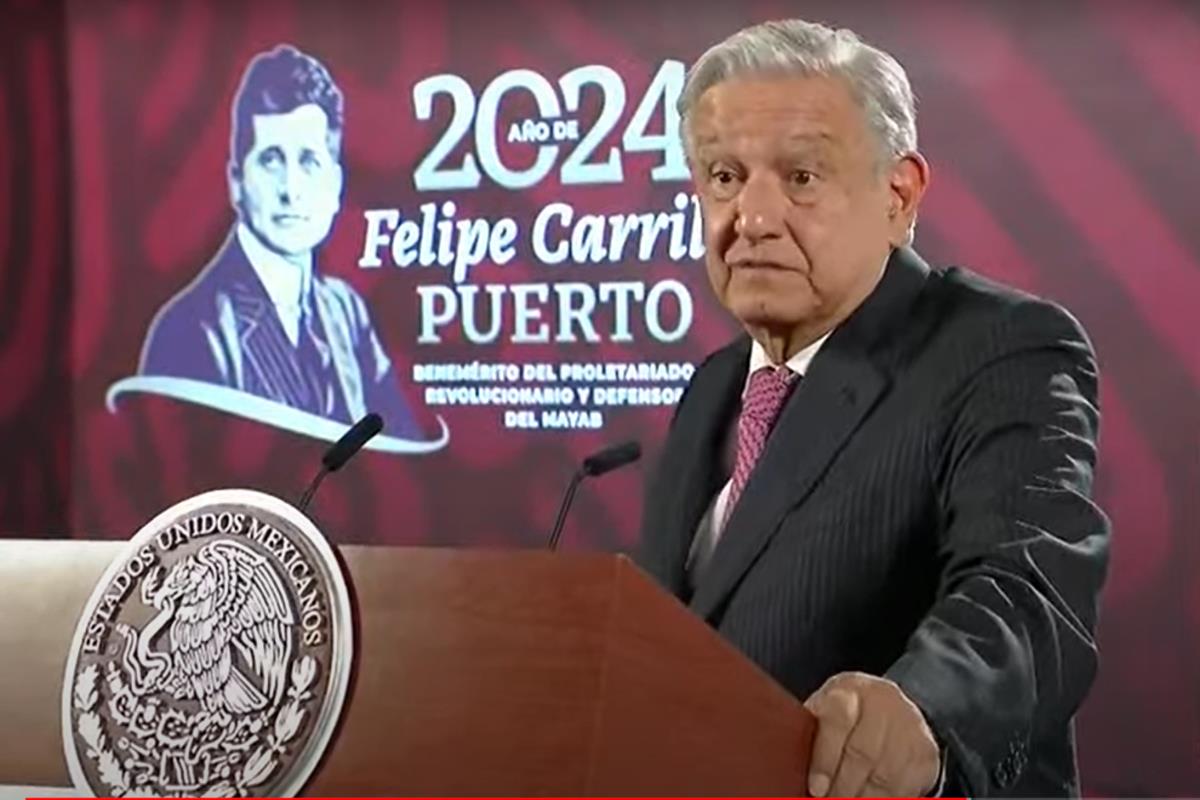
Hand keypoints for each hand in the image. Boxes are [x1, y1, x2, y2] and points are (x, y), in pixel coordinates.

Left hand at [804, 672, 940, 797]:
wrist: (896, 708)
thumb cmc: (847, 715)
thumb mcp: (825, 710)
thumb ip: (811, 731)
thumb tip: (788, 765)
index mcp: (849, 691)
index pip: (838, 720)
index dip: (825, 758)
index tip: (816, 788)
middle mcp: (882, 704)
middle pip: (863, 753)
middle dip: (842, 788)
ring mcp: (909, 727)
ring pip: (885, 776)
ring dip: (862, 799)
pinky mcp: (925, 753)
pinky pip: (904, 788)